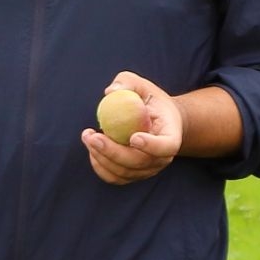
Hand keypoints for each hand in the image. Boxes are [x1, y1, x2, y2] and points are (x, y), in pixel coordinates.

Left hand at [83, 71, 182, 185]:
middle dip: (113, 151)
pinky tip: (92, 149)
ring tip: (88, 136)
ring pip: (124, 172)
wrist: (156, 120)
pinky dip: (100, 166)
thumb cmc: (149, 100)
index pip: (166, 147)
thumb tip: (110, 92)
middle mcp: (162, 158)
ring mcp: (148, 169)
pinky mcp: (133, 174)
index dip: (151, 146)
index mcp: (171, 136)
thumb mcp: (141, 85)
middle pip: (139, 162)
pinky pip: (114, 177)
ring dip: (101, 156)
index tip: (133, 137)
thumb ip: (127, 82)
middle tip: (92, 136)